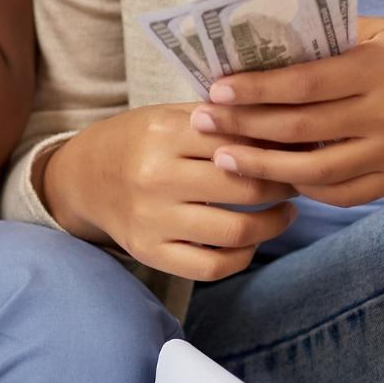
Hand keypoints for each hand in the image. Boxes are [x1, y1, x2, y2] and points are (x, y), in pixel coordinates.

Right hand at [37, 104, 298, 281]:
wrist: (83, 178)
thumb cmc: (138, 141)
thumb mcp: (170, 116)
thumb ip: (221, 120)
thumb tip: (288, 126)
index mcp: (164, 134)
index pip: (240, 141)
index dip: (280, 146)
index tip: (301, 147)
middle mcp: (156, 178)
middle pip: (245, 187)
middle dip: (284, 184)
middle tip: (299, 179)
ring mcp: (153, 220)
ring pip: (236, 231)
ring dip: (274, 224)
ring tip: (285, 211)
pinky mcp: (150, 253)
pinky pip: (211, 266)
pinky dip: (242, 256)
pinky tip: (252, 241)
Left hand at [192, 17, 383, 206]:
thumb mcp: (376, 29)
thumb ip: (323, 40)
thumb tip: (256, 47)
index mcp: (377, 68)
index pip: (304, 83)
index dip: (256, 90)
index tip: (215, 90)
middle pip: (301, 128)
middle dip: (243, 126)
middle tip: (201, 122)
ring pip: (314, 171)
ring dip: (262, 167)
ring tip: (224, 157)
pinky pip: (340, 194)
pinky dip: (302, 187)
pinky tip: (274, 175)